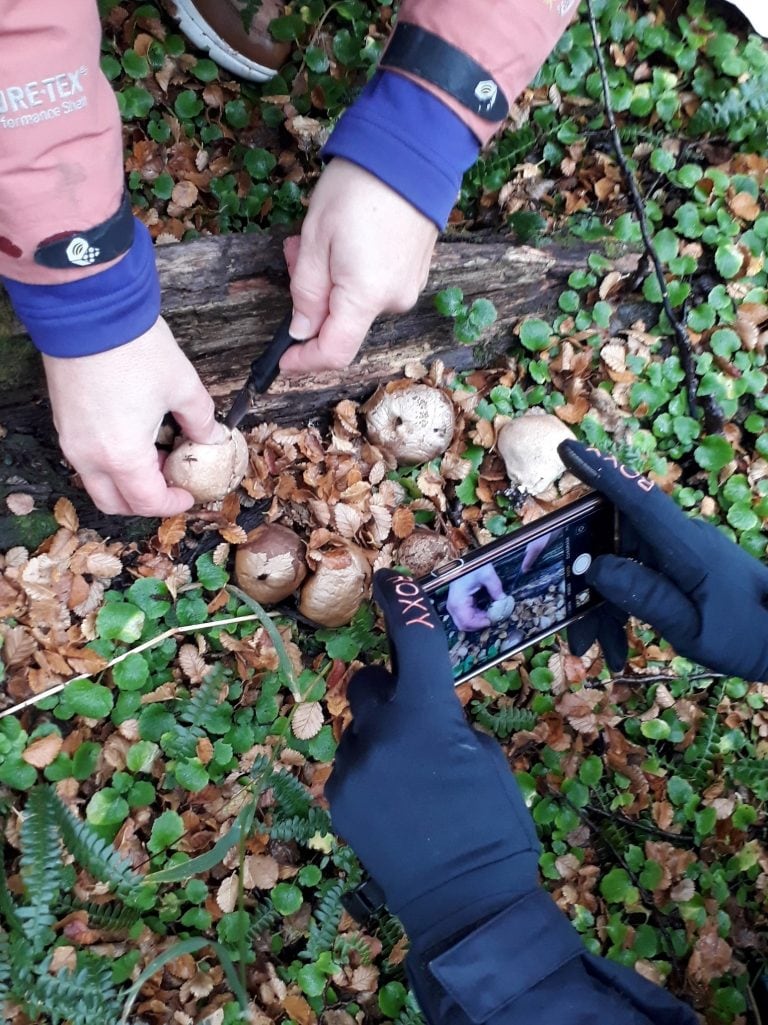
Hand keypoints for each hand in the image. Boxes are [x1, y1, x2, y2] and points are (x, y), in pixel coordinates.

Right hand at [43, 317, 227, 515]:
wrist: (89, 310)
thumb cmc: (135, 349)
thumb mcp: (183, 386)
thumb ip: (202, 419)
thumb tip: (211, 435)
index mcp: (122, 455)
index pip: (147, 501)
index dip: (172, 504)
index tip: (189, 495)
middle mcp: (89, 456)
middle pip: (114, 502)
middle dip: (144, 502)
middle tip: (170, 484)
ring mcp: (71, 439)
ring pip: (97, 481)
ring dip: (126, 481)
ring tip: (155, 456)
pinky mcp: (63, 421)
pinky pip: (85, 457)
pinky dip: (109, 461)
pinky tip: (133, 436)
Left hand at [280, 159, 437, 373]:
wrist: (411, 150)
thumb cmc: (358, 189)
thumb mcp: (314, 240)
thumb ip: (305, 292)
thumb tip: (301, 330)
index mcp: (365, 298)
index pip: (334, 352)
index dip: (305, 361)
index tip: (282, 359)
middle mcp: (392, 301)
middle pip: (341, 322)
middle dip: (310, 298)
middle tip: (292, 254)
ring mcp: (407, 286)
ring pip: (354, 301)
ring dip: (327, 279)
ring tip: (314, 236)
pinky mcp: (414, 271)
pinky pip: (374, 285)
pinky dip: (349, 272)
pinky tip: (344, 236)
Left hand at [326, 569, 539, 943]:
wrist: (466, 905)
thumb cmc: (495, 828)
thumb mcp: (487, 758)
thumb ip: (447, 722)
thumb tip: (423, 712)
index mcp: (428, 716)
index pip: (413, 639)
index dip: (401, 602)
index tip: (390, 581)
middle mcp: (379, 732)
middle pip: (368, 682)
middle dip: (389, 692)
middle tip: (415, 723)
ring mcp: (351, 767)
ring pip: (359, 729)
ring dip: (380, 739)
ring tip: (410, 786)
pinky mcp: (336, 798)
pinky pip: (350, 766)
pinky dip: (369, 773)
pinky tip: (395, 808)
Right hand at [446, 563, 504, 630]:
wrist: (465, 561)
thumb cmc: (473, 566)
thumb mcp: (487, 574)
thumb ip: (496, 589)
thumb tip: (504, 602)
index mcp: (458, 600)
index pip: (467, 622)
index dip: (481, 624)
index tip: (493, 619)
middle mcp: (453, 605)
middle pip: (464, 626)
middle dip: (480, 625)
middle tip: (493, 618)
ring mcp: (454, 605)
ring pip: (465, 622)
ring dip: (479, 621)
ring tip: (491, 613)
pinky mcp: (458, 604)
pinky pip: (466, 616)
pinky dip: (477, 616)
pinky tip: (486, 610)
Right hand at [560, 441, 767, 680]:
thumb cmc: (747, 637)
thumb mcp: (693, 629)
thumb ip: (647, 597)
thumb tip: (596, 567)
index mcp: (687, 548)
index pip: (638, 501)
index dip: (601, 474)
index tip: (568, 451)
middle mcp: (679, 540)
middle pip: (615, 538)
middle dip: (583, 573)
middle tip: (567, 614)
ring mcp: (678, 553)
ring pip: (620, 564)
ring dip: (601, 604)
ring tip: (590, 646)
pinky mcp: (679, 567)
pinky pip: (638, 577)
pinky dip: (620, 608)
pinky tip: (616, 645)